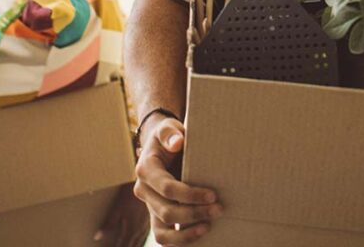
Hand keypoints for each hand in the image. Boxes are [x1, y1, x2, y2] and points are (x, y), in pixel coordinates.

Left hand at [95, 181, 149, 245]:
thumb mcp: (118, 207)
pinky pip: (143, 235)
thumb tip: (97, 237)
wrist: (147, 182)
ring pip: (139, 242)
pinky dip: (138, 241)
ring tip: (126, 246)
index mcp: (131, 230)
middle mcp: (140, 231)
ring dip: (133, 246)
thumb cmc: (130, 193)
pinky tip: (136, 239)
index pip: (123, 246)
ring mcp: (146, 225)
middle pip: (132, 246)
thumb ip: (109, 223)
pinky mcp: (150, 220)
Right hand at [133, 115, 221, 244]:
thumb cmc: (169, 136)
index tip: (213, 195)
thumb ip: (170, 132)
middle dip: (195, 213)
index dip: (191, 195)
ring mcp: (149, 206)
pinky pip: (164, 237)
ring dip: (186, 234)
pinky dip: (181, 240)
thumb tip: (177, 142)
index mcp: (146, 170)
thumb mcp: (168, 127)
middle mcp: (143, 191)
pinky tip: (200, 234)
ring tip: (208, 226)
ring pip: (162, 232)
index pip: (167, 188)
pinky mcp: (156, 215)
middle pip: (167, 211)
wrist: (162, 146)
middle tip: (219, 209)